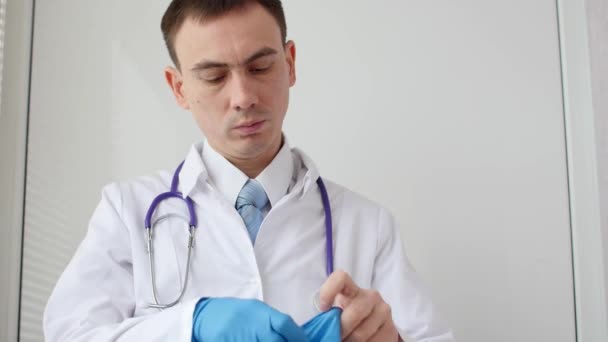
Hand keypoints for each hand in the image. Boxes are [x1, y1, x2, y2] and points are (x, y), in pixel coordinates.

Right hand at [192, 297, 308, 341]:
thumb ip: (272, 321)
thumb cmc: (234, 313)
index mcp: (259, 311)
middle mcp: (251, 324)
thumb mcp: (254, 310)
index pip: (284, 324)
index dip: (298, 337)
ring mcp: (241, 338)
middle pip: (276, 341)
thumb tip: (295, 334)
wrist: (204, 317)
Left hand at [319, 270, 398, 341]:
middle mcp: (371, 296)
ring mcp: (383, 311)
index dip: (328, 291)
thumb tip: (321, 328)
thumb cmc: (350, 321)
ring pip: (361, 333)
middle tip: (336, 337)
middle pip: (353, 313)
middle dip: (341, 330)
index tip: (323, 309)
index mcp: (352, 289)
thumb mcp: (339, 314)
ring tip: (347, 341)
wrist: (375, 329)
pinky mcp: (391, 328)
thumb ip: (331, 316)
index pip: (340, 278)